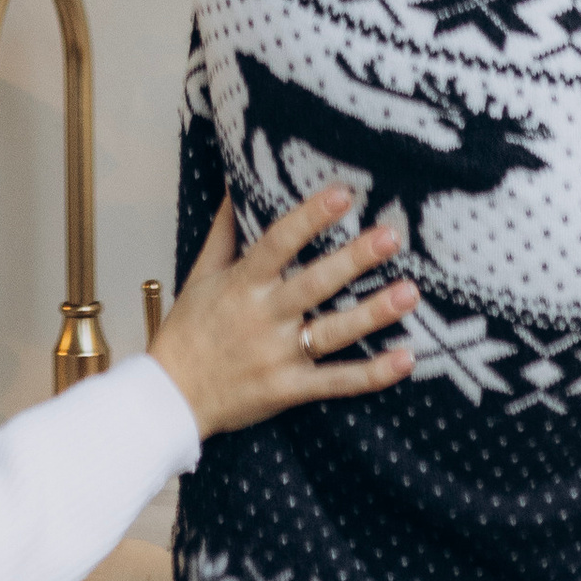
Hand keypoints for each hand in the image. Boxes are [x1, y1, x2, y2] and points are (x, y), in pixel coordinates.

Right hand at [149, 185, 416, 439]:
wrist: (171, 397)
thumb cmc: (188, 330)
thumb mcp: (199, 274)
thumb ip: (224, 231)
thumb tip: (235, 184)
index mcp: (243, 284)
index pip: (279, 242)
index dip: (311, 217)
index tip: (344, 193)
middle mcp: (264, 317)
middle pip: (315, 283)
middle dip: (355, 259)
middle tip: (392, 235)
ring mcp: (279, 356)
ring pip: (333, 332)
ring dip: (374, 313)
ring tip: (409, 292)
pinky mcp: (290, 389)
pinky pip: (336, 382)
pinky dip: (372, 374)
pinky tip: (406, 359)